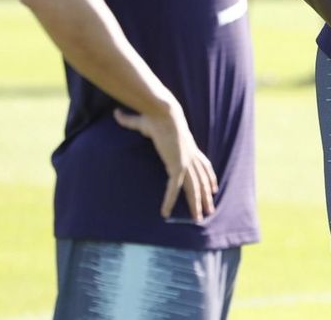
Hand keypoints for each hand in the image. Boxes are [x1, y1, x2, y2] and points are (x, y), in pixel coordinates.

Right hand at [114, 105, 218, 220]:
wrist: (163, 112)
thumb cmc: (155, 114)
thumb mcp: (145, 121)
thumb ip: (130, 120)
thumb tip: (116, 113)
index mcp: (189, 147)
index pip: (204, 166)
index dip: (210, 178)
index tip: (214, 188)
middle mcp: (190, 157)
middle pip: (202, 180)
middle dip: (206, 197)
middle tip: (210, 211)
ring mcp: (185, 163)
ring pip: (193, 189)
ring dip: (196, 205)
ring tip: (198, 219)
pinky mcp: (176, 166)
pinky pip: (173, 189)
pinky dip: (169, 201)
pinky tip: (165, 213)